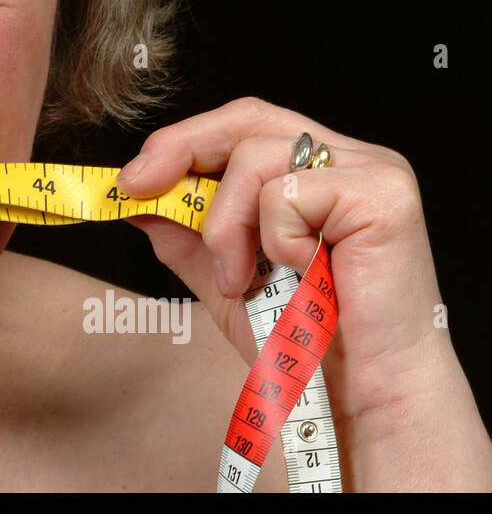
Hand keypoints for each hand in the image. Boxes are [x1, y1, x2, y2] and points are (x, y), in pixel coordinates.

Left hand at [115, 96, 491, 489]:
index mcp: (316, 168)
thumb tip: (135, 197)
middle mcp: (348, 158)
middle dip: (182, 149)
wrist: (361, 395)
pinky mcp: (384, 195)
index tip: (130, 180)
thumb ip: (186, 233)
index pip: (242, 124)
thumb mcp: (224, 276)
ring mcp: (371, 171)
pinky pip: (291, 192)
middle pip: (249, 118)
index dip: (182, 141)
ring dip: (226, 224)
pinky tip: (299, 273)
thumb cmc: (305, 338)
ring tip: (238, 278)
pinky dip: (275, 239)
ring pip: (257, 157)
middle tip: (139, 187)